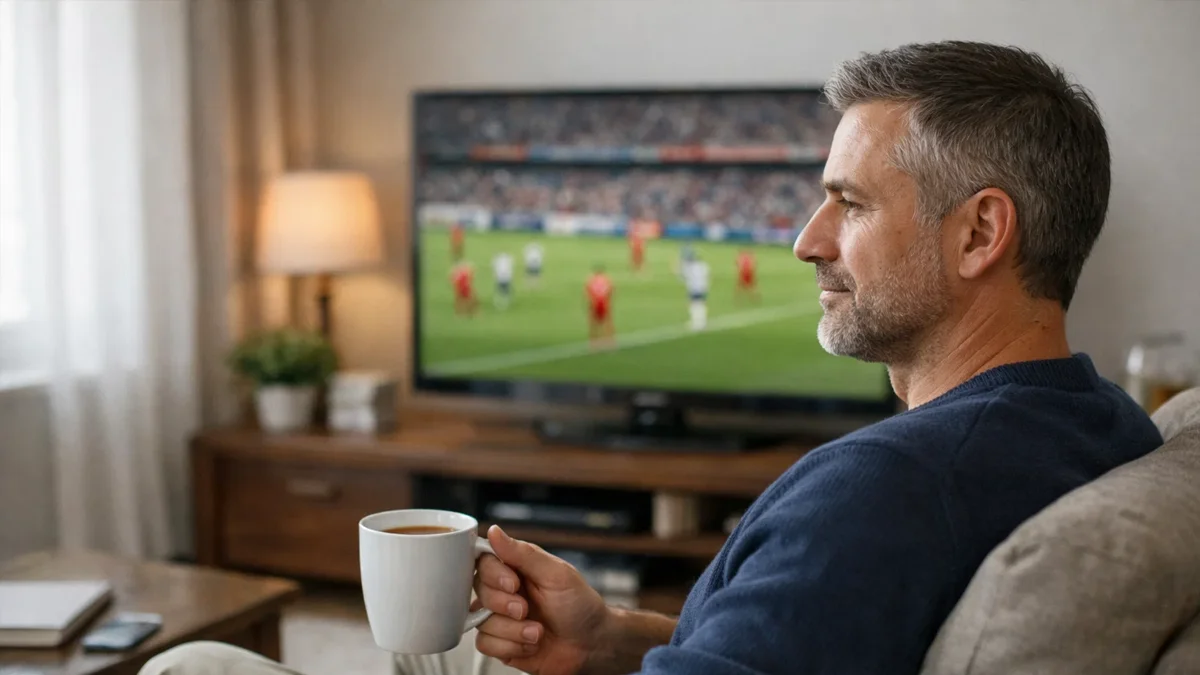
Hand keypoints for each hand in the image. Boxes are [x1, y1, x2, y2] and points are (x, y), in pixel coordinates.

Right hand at [473, 526, 611, 674]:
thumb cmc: (580, 605)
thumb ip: (523, 553)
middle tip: (526, 609)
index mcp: (517, 569)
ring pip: (481, 620)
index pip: (485, 561)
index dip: (493, 574)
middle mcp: (505, 591)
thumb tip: (495, 532)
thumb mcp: (556, 574)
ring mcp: (502, 618)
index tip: (513, 584)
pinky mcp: (501, 643)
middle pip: (479, 590)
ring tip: (537, 631)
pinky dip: (510, 647)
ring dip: (512, 630)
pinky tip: (530, 644)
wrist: (591, 644)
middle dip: (504, 604)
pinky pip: (484, 644)